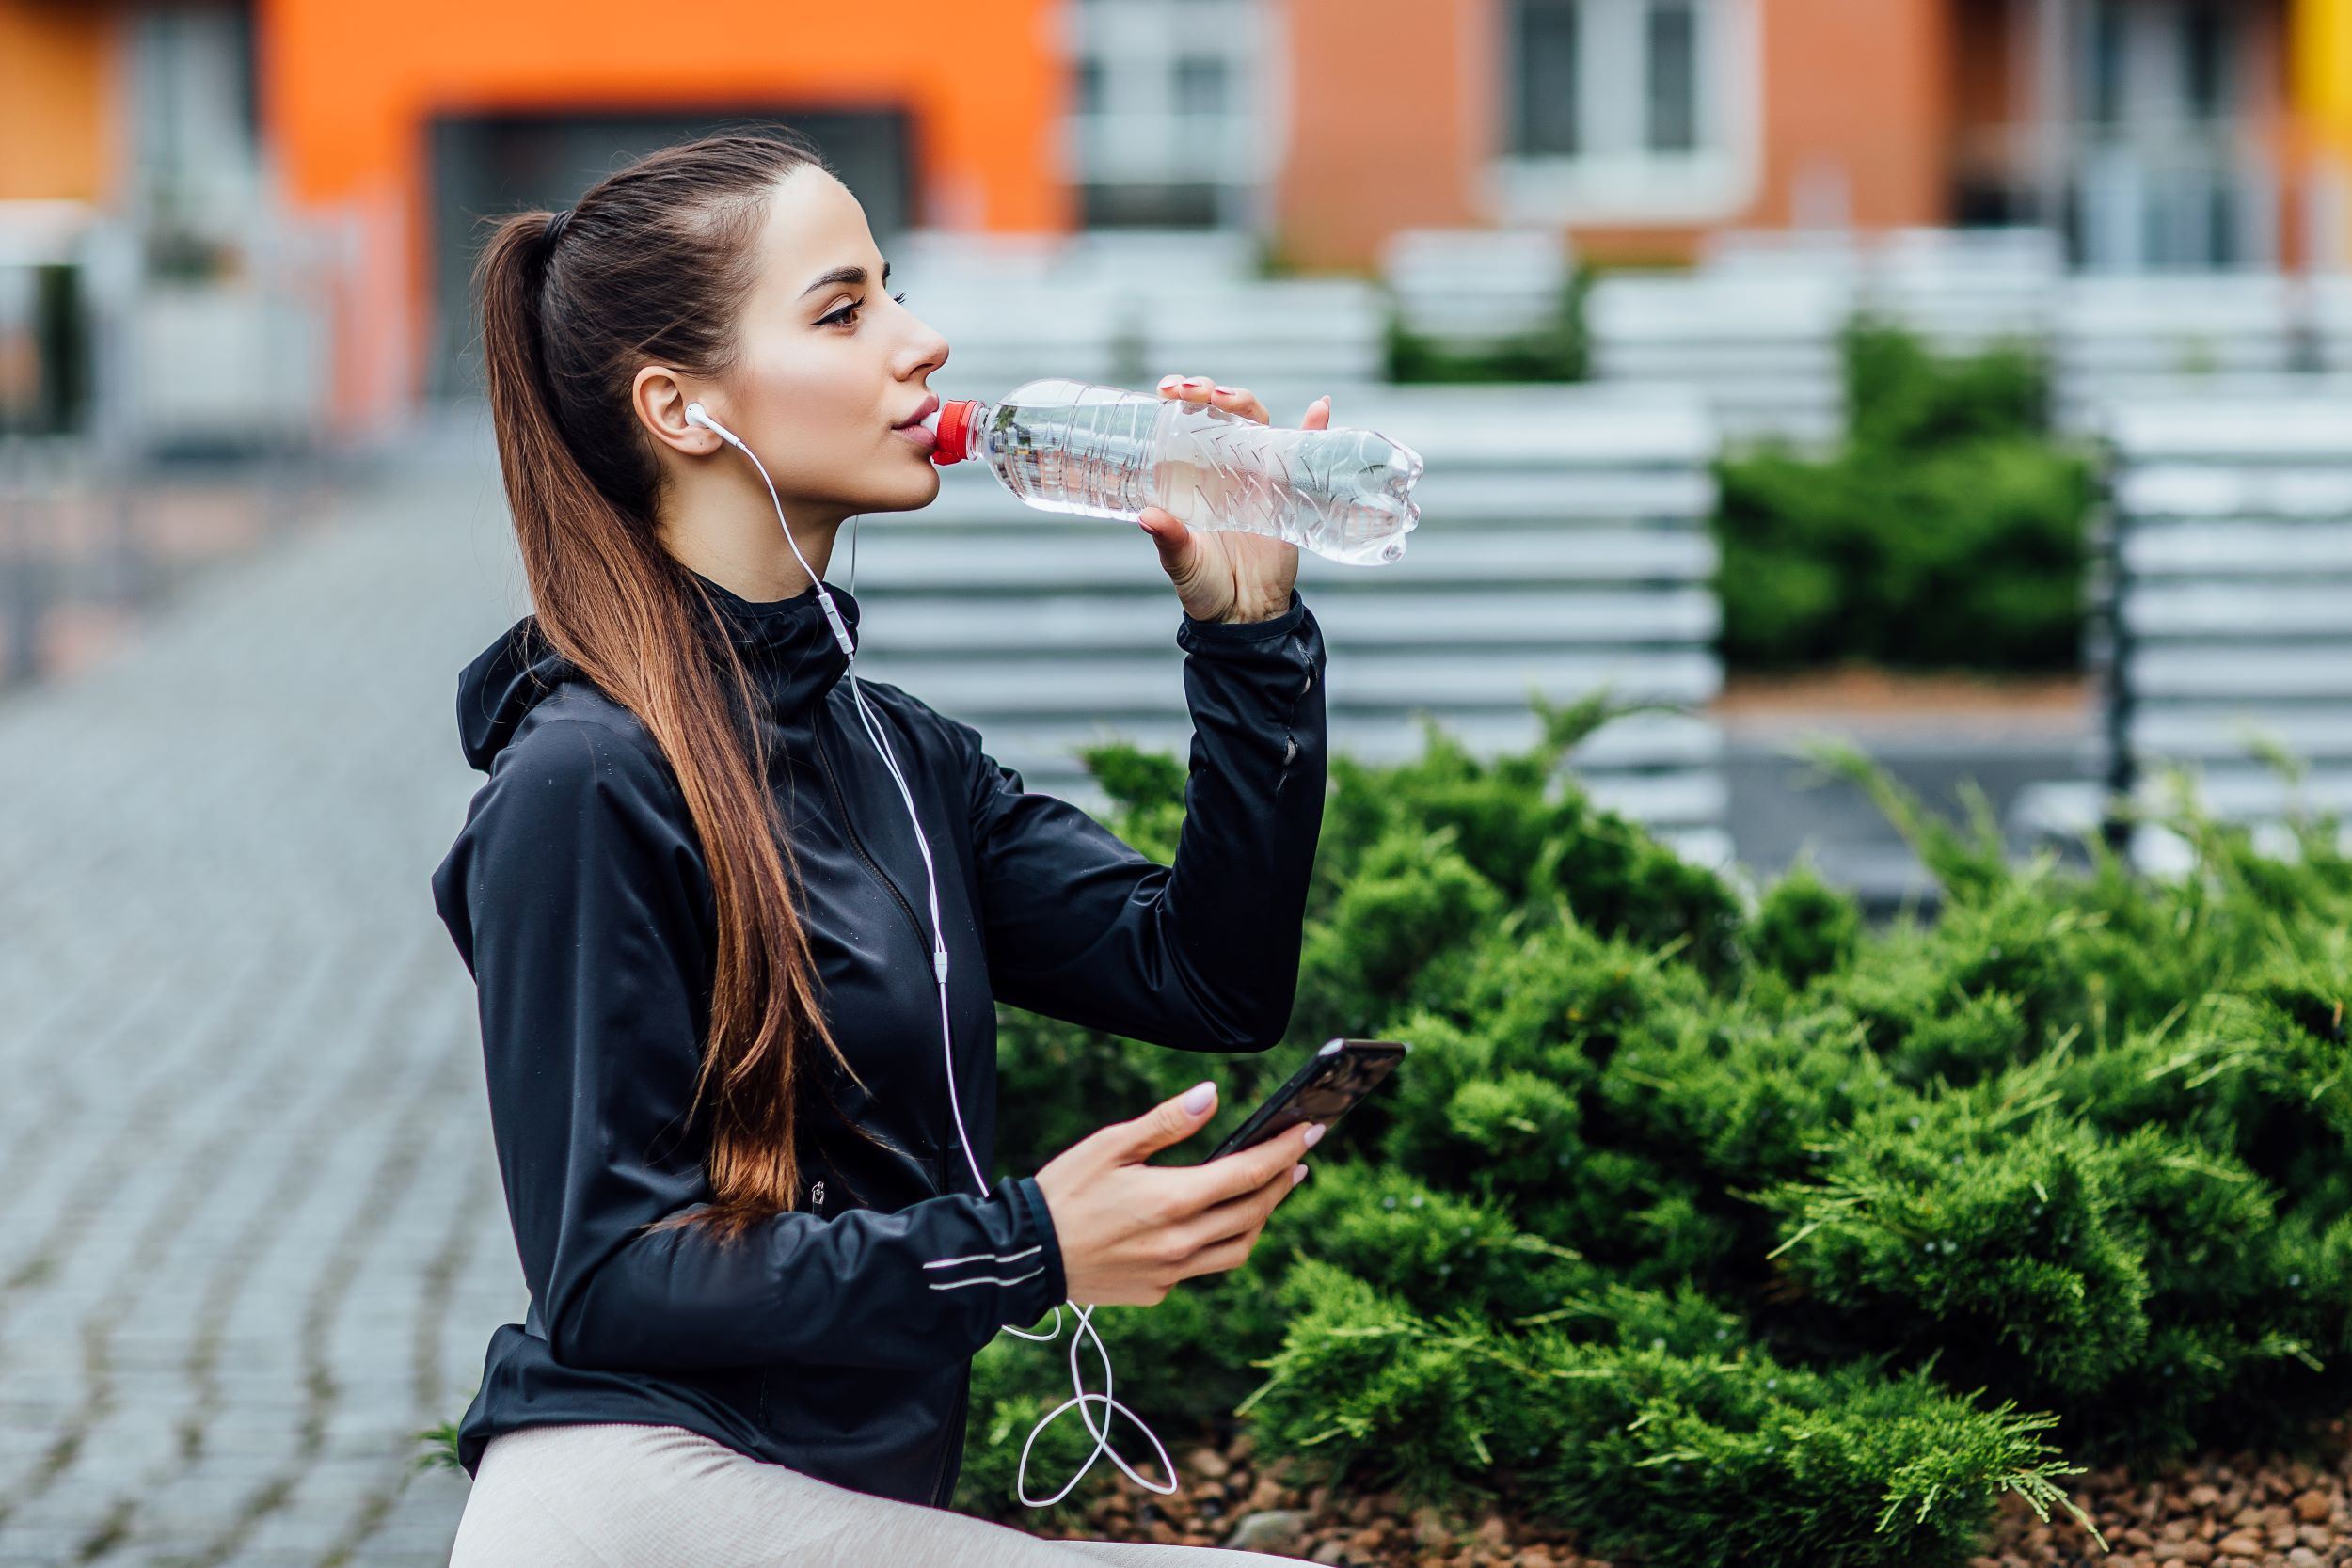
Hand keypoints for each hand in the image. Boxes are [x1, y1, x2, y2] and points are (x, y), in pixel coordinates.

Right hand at [1031, 1082, 1320, 1306]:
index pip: (1248, 1174)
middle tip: (1296, 1159)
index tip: (1310, 1132)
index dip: (1284, 1151)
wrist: (1025, 1256)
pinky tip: (1212, 1223)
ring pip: (1238, 1249)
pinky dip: (1220, 1243)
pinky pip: (1204, 1268)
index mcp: (1173, 1201)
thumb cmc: (1064, 1192)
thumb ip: (1167, 1122)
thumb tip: (1212, 1096)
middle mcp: (1181, 1243)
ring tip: (1266, 1193)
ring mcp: (1171, 1273)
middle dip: (1281, 1183)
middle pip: (1253, 1212)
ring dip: (1259, 1219)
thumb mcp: (1111, 1145)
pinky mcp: (1158, 1292)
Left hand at [1137, 377, 1328, 623]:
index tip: (1165, 390)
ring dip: (1242, 400)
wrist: (1244, 615)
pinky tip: (1320, 408)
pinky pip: (1304, 454)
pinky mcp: (1287, 493)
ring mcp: (1258, 476)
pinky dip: (1315, 429)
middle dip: (1207, 390)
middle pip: (1222, 412)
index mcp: (1193, 477)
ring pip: (1256, 423)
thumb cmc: (1206, 587)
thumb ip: (1170, 541)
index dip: (1179, 398)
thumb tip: (1149, 515)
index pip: (1188, 423)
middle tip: (1188, 391)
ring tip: (1225, 396)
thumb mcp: (1182, 563)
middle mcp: (1225, 468)